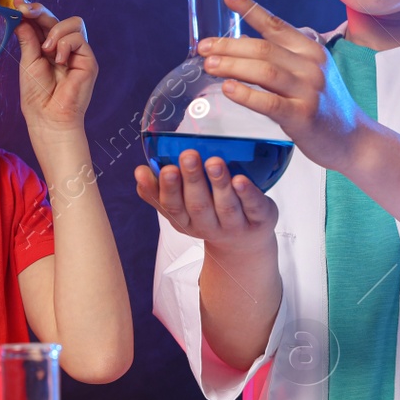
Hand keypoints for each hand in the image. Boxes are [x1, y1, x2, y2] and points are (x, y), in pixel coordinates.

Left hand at [12, 0, 95, 137]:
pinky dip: (65, 44)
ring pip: (73, 22)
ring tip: (46, 50)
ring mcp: (77, 53)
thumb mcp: (28, 62)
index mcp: (48, 48)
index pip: (43, 22)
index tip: (17, 3)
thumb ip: (28, 39)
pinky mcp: (88, 60)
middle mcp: (64, 48)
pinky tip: (58, 59)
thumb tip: (22, 16)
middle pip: (57, 18)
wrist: (48, 117)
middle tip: (25, 10)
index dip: (32, 10)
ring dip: (55, 31)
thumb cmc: (37, 95)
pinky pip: (78, 38)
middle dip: (40, 11)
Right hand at [134, 148, 278, 252]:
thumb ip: (158, 192)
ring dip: (219, 184)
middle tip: (188, 155)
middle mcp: (208, 226)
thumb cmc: (209, 215)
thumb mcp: (181, 209)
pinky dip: (248, 194)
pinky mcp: (259, 220)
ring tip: (214, 162)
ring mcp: (235, 226)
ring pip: (226, 206)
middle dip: (192, 180)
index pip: (172, 207)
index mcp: (185, 221)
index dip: (165, 190)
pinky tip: (241, 180)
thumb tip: (140, 173)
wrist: (244, 244)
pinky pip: (253, 207)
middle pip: (198, 205)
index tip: (163, 169)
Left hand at [198, 0, 368, 173]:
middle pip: (263, 48)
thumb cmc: (324, 106)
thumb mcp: (310, 73)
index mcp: (311, 50)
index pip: (276, 24)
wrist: (353, 139)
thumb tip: (242, 42)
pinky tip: (227, 89)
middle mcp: (312, 65)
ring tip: (208, 65)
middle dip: (229, 45)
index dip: (250, 8)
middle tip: (203, 47)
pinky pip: (269, 101)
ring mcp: (309, 90)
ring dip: (232, 65)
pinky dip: (245, 94)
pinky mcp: (303, 116)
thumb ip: (282, 58)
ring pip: (264, 70)